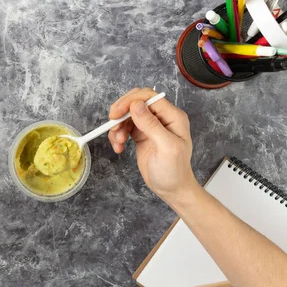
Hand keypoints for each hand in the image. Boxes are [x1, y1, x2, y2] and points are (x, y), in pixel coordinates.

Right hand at [108, 88, 198, 203]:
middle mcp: (161, 118)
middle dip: (121, 111)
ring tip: (118, 142)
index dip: (130, 101)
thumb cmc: (174, 171)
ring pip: (128, 115)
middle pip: (136, 102)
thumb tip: (136, 105)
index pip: (149, 97)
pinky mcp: (141, 134)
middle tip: (112, 124)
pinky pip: (125, 127)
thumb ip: (152, 125)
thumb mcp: (166, 148)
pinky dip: (118, 135)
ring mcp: (150, 125)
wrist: (172, 189)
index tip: (116, 113)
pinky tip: (119, 147)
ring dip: (118, 127)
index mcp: (172, 116)